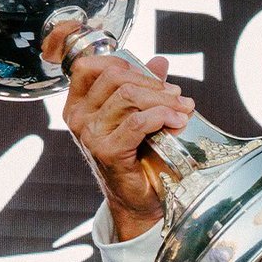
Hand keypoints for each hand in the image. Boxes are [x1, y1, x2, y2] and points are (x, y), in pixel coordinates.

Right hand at [62, 52, 194, 239]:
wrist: (138, 199)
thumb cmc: (137, 158)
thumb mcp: (137, 116)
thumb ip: (144, 88)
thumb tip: (160, 62)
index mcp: (78, 105)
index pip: (89, 66)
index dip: (123, 64)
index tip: (151, 77)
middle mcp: (78, 118)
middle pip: (115, 78)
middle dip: (153, 83)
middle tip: (178, 95)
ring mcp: (90, 135)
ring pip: (128, 97)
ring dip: (164, 99)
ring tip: (183, 107)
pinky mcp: (107, 151)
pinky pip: (137, 122)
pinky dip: (162, 116)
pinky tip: (177, 120)